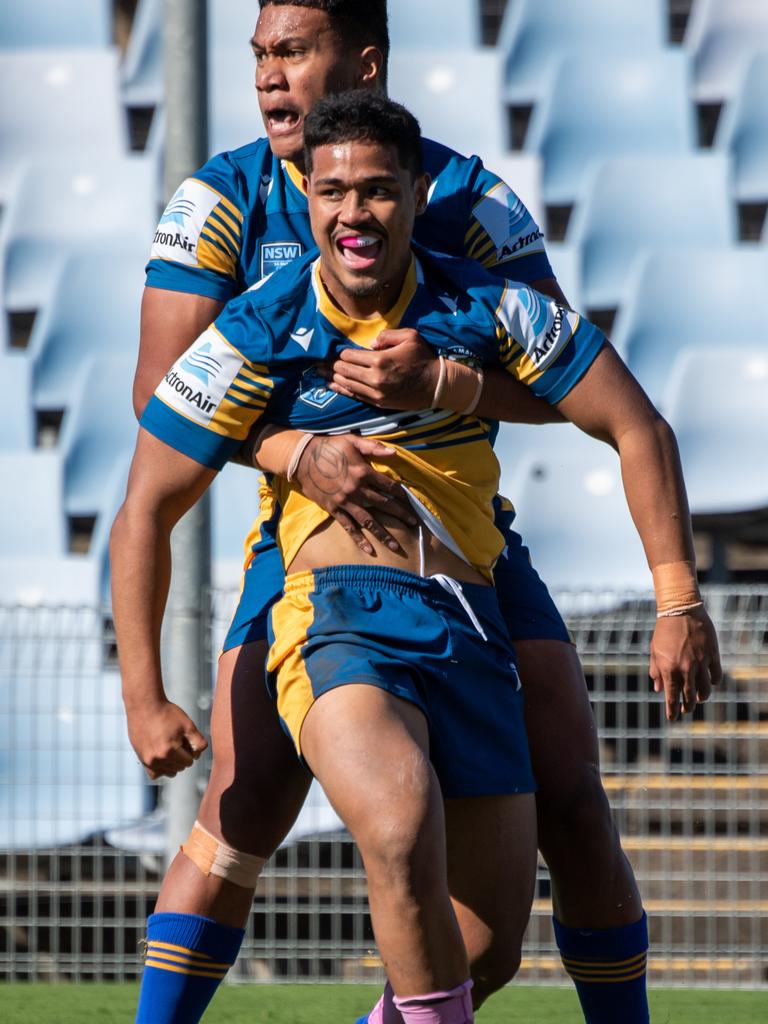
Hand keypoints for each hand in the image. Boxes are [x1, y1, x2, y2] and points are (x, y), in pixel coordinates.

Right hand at [126, 698, 207, 779]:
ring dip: (173, 763)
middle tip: (177, 740)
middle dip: (182, 756)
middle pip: (179, 768)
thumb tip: (198, 756)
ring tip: (170, 746)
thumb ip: (198, 742)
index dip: (190, 750)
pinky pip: (155, 773)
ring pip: (168, 772)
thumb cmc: (167, 713)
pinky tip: (162, 754)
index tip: (186, 739)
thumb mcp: (188, 725)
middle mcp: (156, 759)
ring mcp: (147, 761)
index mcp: (169, 751)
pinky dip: (161, 767)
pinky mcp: (141, 759)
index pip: (189, 762)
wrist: (144, 706)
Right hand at [294, 434, 417, 554]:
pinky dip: (359, 539)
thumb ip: (373, 447)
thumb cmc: (329, 447)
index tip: (411, 500)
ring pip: (369, 521)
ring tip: (396, 547)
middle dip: (401, 514)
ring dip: (383, 534)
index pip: (389, 485)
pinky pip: (348, 527)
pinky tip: (369, 549)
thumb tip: (394, 452)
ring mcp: (345, 502)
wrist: (301, 459)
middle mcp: (357, 489)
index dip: (401, 493)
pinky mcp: (334, 510)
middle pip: (384, 504)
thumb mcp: (352, 441)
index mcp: (363, 472)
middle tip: (414, 523)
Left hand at [325, 328, 438, 409]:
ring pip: (346, 383)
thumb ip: (387, 335)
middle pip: (344, 370)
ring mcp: (375, 393)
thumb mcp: (410, 336)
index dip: (340, 353)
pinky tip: (332, 385)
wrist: (435, 385)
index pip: (349, 355)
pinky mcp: (378, 402)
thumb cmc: (423, 358)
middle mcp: (374, 378)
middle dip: (331, 365)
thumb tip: (370, 344)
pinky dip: (341, 390)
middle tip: (319, 362)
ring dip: (332, 377)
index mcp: (380, 360)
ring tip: (320, 373)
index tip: (334, 351)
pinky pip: (354, 395)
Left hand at [649, 606, 722, 721]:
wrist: (680, 611)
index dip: (672, 711)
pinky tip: (709, 682)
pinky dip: (713, 682)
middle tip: (686, 709)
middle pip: (690, 697)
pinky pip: (716, 676)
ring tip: (699, 698)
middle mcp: (686, 669)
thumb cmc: (663, 631)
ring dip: (702, 697)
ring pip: (706, 690)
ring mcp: (701, 663)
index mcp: (669, 669)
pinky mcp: (713, 655)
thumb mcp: (654, 651)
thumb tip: (658, 689)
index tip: (672, 719)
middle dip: (688, 707)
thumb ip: (656, 671)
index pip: (671, 697)